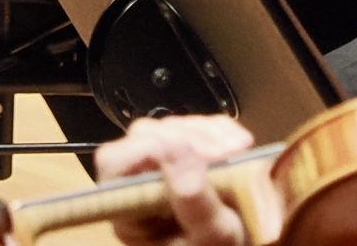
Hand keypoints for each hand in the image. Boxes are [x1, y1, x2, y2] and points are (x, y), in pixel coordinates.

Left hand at [94, 116, 272, 245]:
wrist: (240, 244)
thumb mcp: (212, 237)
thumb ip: (193, 201)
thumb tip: (178, 150)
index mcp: (130, 209)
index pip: (114, 162)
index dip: (143, 147)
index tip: (184, 148)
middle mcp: (138, 182)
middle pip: (144, 136)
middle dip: (189, 138)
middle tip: (226, 152)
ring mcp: (163, 162)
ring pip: (171, 126)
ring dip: (208, 133)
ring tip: (239, 151)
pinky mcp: (188, 150)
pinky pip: (197, 123)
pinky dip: (220, 128)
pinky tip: (241, 144)